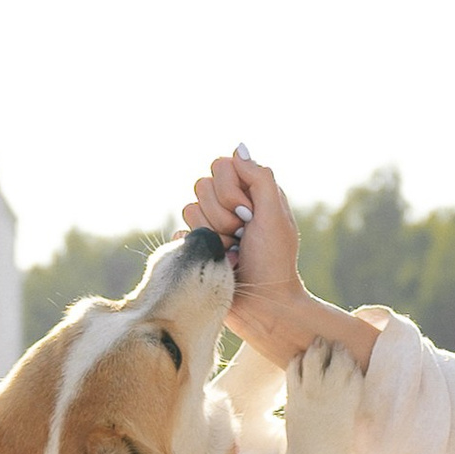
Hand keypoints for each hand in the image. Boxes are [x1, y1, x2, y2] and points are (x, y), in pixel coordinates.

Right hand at [180, 151, 369, 367]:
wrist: (264, 306)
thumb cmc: (275, 261)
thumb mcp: (275, 215)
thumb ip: (259, 178)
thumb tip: (238, 147)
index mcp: (250, 192)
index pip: (221, 165)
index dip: (232, 188)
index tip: (250, 213)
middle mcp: (228, 205)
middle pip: (202, 185)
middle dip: (223, 214)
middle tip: (243, 236)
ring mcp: (209, 226)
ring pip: (188, 209)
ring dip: (213, 234)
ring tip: (233, 252)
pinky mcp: (195, 248)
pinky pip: (179, 234)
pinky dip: (197, 249)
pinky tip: (217, 262)